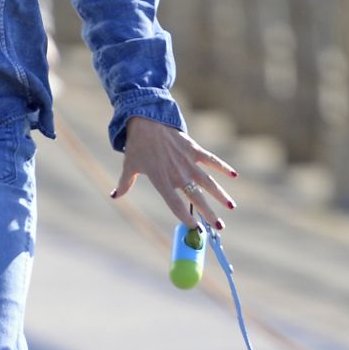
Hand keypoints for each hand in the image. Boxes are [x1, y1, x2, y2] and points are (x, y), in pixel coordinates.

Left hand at [111, 114, 236, 230]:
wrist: (146, 121)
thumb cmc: (137, 146)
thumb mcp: (129, 166)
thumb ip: (124, 184)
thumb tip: (114, 196)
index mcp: (161, 180)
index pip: (175, 204)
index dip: (185, 217)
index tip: (195, 229)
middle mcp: (176, 173)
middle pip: (196, 198)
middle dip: (209, 213)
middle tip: (219, 227)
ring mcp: (187, 161)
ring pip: (208, 182)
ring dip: (221, 195)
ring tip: (231, 207)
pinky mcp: (194, 149)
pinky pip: (211, 160)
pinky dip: (223, 167)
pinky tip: (234, 175)